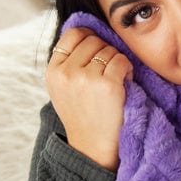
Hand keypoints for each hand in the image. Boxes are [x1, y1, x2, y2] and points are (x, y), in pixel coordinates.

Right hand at [45, 28, 131, 171]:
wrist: (92, 148)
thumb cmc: (83, 116)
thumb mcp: (63, 88)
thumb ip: (68, 62)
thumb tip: (88, 33)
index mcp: (53, 71)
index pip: (74, 34)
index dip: (89, 38)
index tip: (97, 52)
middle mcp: (67, 72)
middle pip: (94, 40)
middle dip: (105, 52)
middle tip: (107, 73)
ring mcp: (86, 78)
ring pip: (109, 50)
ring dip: (117, 62)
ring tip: (114, 82)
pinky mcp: (107, 85)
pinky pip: (122, 61)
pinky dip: (127, 69)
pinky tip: (124, 83)